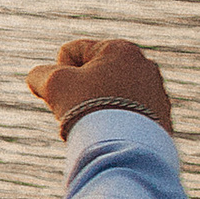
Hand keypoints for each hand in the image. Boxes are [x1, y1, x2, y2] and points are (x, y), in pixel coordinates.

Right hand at [25, 35, 174, 138]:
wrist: (126, 149)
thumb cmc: (90, 109)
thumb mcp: (54, 84)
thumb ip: (40, 74)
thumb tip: (39, 78)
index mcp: (121, 49)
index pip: (71, 51)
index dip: (57, 74)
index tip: (64, 94)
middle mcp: (144, 65)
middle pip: (92, 74)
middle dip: (78, 92)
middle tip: (78, 111)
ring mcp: (155, 92)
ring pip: (110, 95)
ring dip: (95, 107)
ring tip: (97, 125)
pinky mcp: (161, 117)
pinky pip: (127, 114)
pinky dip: (115, 122)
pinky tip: (113, 135)